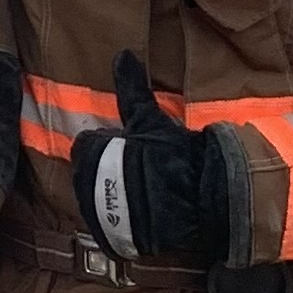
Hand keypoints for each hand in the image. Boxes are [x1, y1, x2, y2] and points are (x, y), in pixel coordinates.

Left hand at [68, 51, 244, 264]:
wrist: (208, 199)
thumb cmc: (180, 154)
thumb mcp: (152, 120)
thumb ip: (132, 89)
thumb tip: (121, 55)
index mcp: (93, 153)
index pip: (84, 145)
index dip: (106, 143)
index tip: (127, 145)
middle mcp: (89, 185)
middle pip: (86, 173)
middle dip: (105, 168)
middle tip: (138, 168)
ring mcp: (99, 213)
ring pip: (94, 200)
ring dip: (110, 194)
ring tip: (142, 190)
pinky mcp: (114, 238)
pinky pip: (106, 228)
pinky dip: (118, 221)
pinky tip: (139, 213)